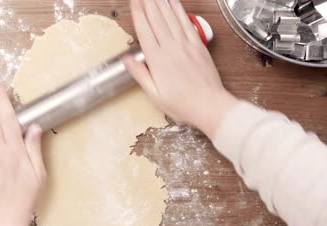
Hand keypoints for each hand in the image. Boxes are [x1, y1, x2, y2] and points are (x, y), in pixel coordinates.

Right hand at [124, 0, 237, 137]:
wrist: (209, 105)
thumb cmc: (182, 104)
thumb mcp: (154, 94)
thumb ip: (140, 74)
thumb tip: (127, 59)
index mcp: (158, 60)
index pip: (145, 30)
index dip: (138, 13)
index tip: (134, 2)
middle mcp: (171, 48)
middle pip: (157, 19)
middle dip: (148, 2)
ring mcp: (186, 44)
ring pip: (171, 17)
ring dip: (161, 2)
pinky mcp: (197, 44)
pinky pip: (185, 22)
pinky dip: (178, 9)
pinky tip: (173, 1)